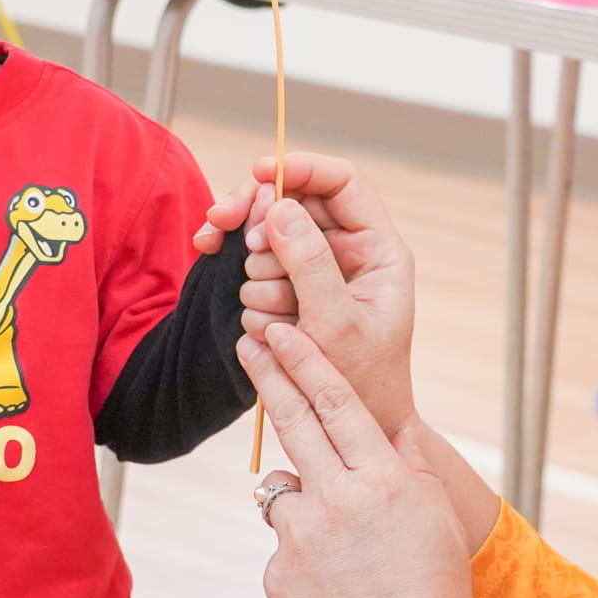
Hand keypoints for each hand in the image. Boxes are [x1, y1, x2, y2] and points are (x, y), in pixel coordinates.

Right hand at [204, 153, 416, 432]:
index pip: (342, 182)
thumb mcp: (337, 325)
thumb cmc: (360, 382)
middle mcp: (347, 251)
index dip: (301, 168)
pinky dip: (233, 265)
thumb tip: (281, 207)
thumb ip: (311, 264)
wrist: (341, 429)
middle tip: (240, 238)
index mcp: (379, 251)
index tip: (259, 173)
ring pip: (267, 233)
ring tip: (275, 316)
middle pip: (295, 199)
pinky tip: (218, 267)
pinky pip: (250, 259)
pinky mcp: (283, 288)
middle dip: (263, 218)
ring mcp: (312, 269)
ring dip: (255, 266)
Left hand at [245, 322, 469, 597]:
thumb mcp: (438, 522)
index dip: (307, 361)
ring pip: (285, 492)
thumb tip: (391, 436)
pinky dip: (303, 558)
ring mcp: (298, 536)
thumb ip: (411, 472)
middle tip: (249, 343)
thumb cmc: (433, 596)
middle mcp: (335, 497)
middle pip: (294, 422)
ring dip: (303, 500)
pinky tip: (333, 587)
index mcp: (381, 479)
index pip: (337, 403)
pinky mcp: (276, 574)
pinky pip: (284, 549)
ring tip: (341, 548)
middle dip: (270, 377)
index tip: (283, 332)